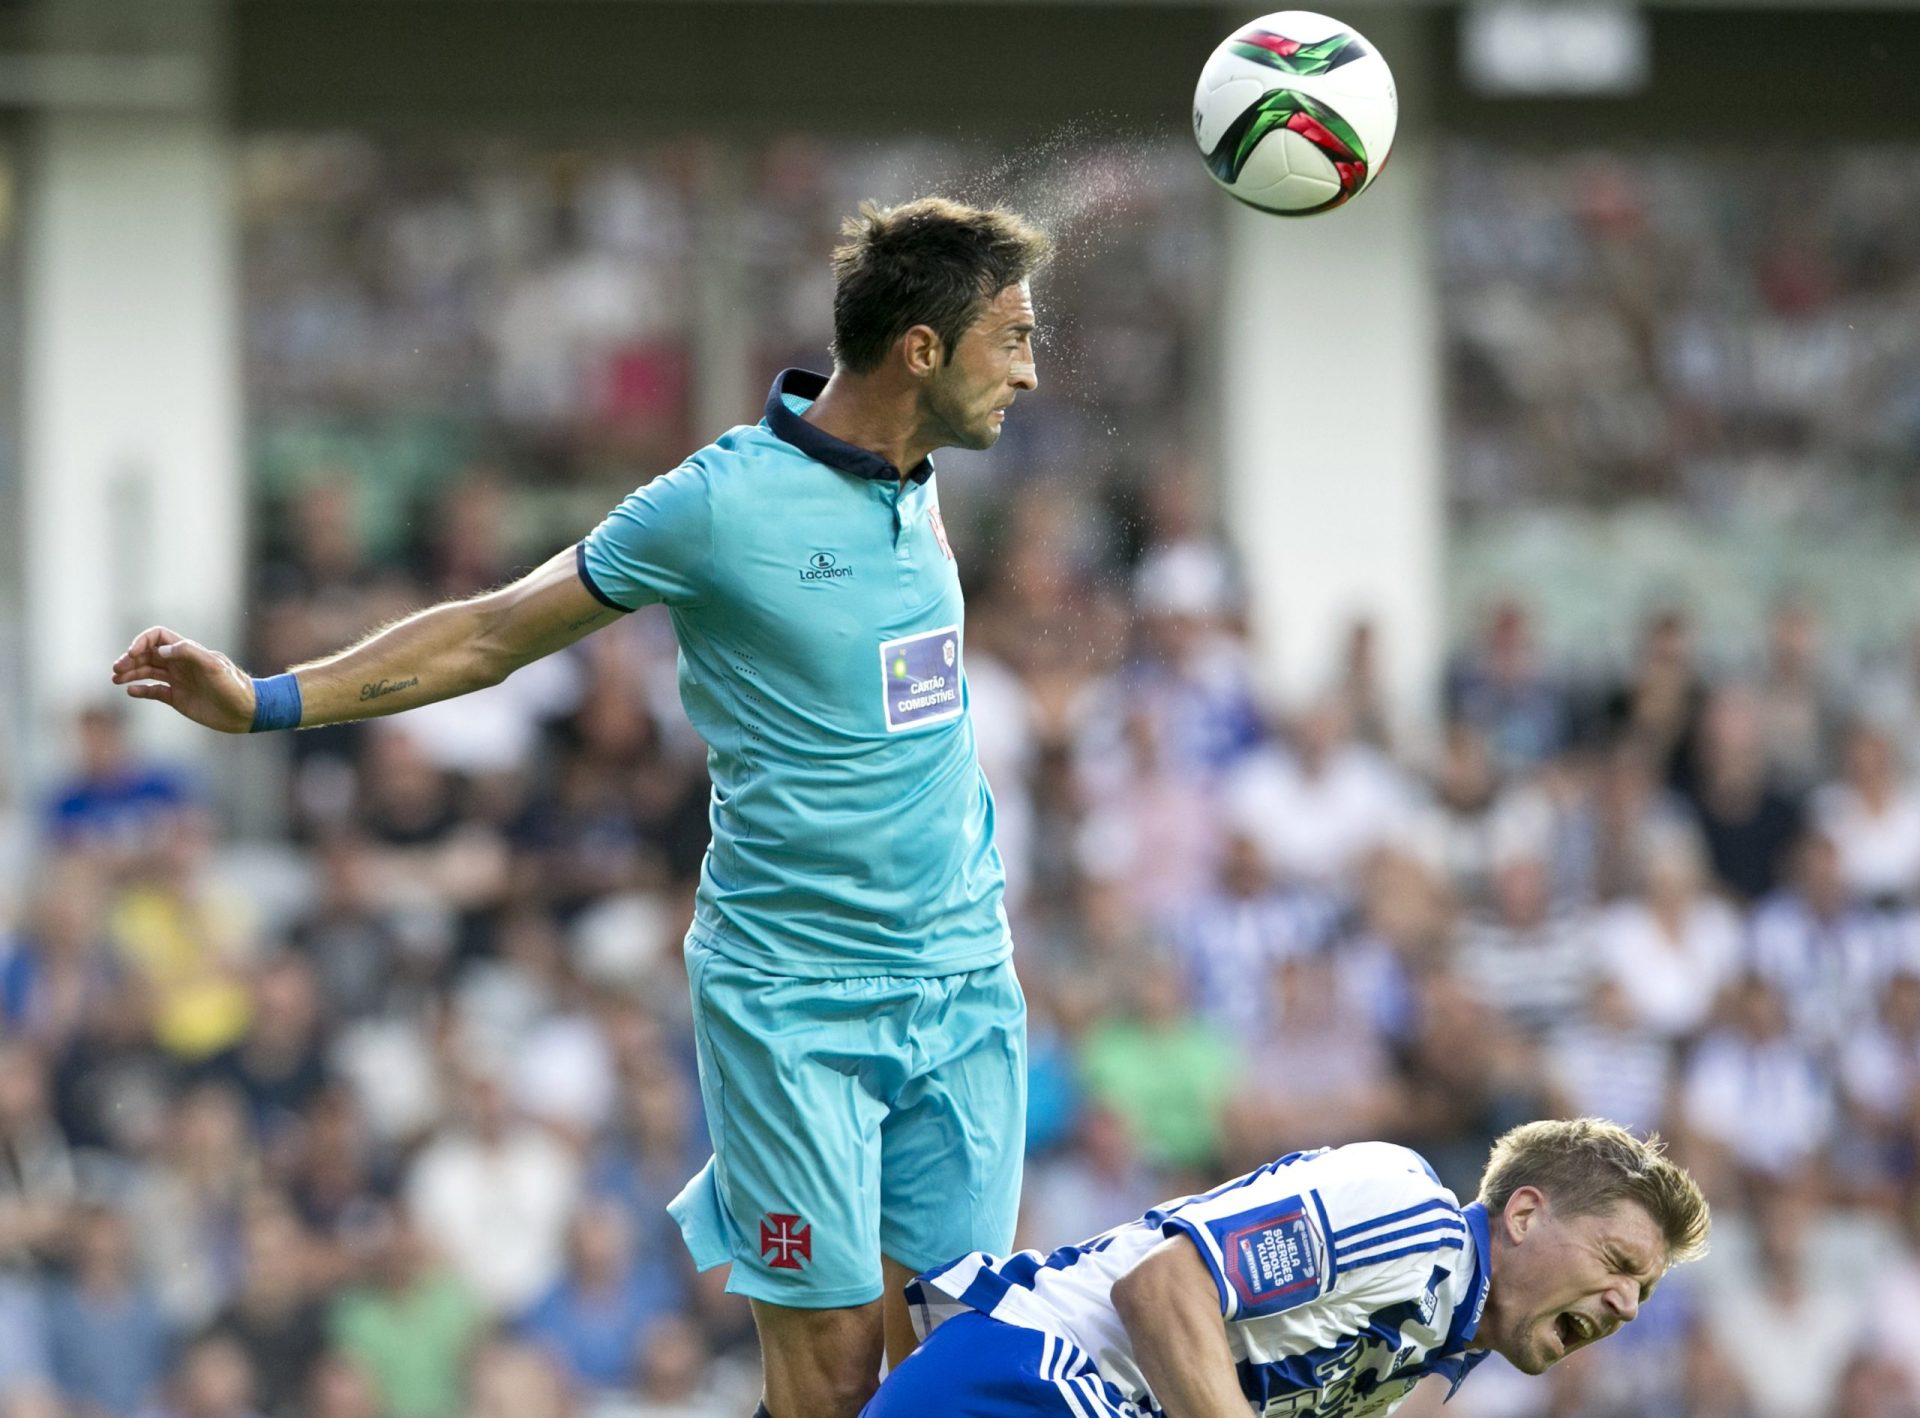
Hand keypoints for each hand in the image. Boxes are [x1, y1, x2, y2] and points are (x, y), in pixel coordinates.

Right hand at [110, 627, 257, 733]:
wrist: (246, 712)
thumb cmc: (234, 686)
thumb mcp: (215, 666)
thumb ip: (189, 653)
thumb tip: (161, 651)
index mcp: (188, 652)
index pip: (158, 637)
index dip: (143, 641)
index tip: (133, 653)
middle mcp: (180, 664)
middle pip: (147, 654)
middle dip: (130, 658)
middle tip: (116, 669)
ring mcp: (178, 681)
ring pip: (147, 672)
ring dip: (130, 673)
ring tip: (115, 679)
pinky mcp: (177, 698)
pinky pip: (154, 691)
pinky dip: (140, 690)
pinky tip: (131, 691)